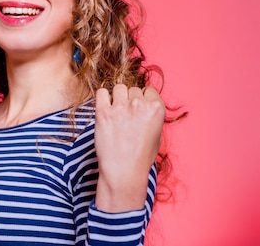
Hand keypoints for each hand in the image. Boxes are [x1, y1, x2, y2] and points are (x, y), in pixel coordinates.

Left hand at [94, 85, 164, 211]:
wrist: (124, 171)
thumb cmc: (141, 156)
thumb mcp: (157, 135)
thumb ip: (152, 115)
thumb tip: (145, 103)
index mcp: (156, 109)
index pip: (148, 90)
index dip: (143, 99)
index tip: (139, 109)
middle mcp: (139, 105)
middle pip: (133, 89)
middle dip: (130, 100)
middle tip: (126, 116)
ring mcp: (120, 107)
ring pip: (119, 88)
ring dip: (117, 97)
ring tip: (116, 112)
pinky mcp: (103, 112)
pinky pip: (101, 92)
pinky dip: (103, 97)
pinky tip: (104, 108)